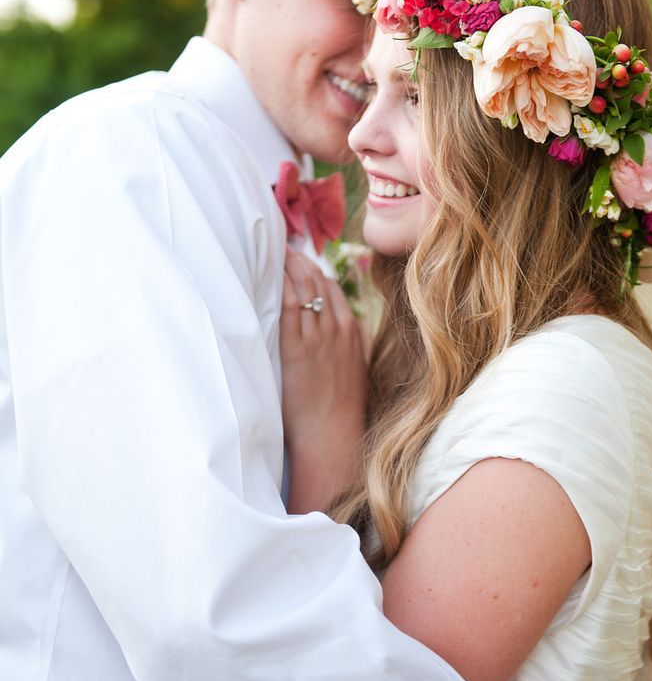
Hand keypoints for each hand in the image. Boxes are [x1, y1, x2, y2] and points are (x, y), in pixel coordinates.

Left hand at [281, 248, 366, 512]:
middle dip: (299, 261)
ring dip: (288, 267)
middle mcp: (338, 329)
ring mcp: (319, 337)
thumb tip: (332, 334)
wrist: (333, 435)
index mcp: (351, 332)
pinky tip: (269, 275)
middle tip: (281, 245)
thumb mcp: (350, 372)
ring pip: (304, 289)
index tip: (299, 257)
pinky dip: (281, 287)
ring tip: (272, 252)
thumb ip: (343, 348)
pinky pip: (289, 307)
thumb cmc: (337, 411)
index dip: (314, 270)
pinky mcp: (298, 348)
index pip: (333, 289)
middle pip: (318, 282)